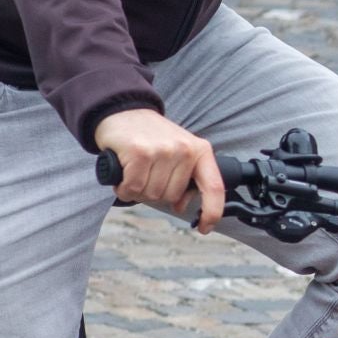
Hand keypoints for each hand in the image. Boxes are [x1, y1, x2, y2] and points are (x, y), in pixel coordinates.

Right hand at [95, 108, 223, 230]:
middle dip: (155, 193)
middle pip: (171, 197)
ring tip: (135, 171)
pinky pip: (132, 188)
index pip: (214, 187)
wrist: (122, 110)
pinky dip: (124, 188)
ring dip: (137, 190)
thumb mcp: (178, 151)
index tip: (205, 228)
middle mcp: (185, 150)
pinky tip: (123, 174)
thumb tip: (181, 205)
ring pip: (151, 194)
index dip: (212, 212)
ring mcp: (163, 150)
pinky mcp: (140, 152)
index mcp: (200, 150)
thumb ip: (184, 177)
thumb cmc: (150, 135)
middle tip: (146, 174)